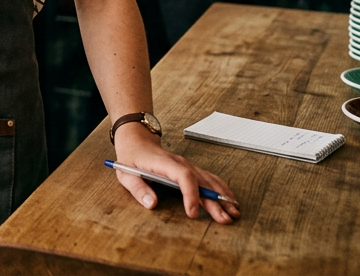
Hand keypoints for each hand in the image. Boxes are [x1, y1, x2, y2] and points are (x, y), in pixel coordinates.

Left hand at [112, 124, 238, 222]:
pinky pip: (209, 178)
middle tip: (225, 219)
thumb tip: (151, 204)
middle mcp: (180, 163)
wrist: (137, 140)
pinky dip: (221, 189)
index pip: (183, 176)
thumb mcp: (126, 173)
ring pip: (209, 180)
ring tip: (234, 212)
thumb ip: (138, 189)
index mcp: (164, 163)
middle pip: (201, 181)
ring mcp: (187, 165)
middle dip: (215, 201)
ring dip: (222, 195)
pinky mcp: (190, 169)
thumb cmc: (131, 157)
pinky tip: (230, 199)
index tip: (193, 212)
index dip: (191, 194)